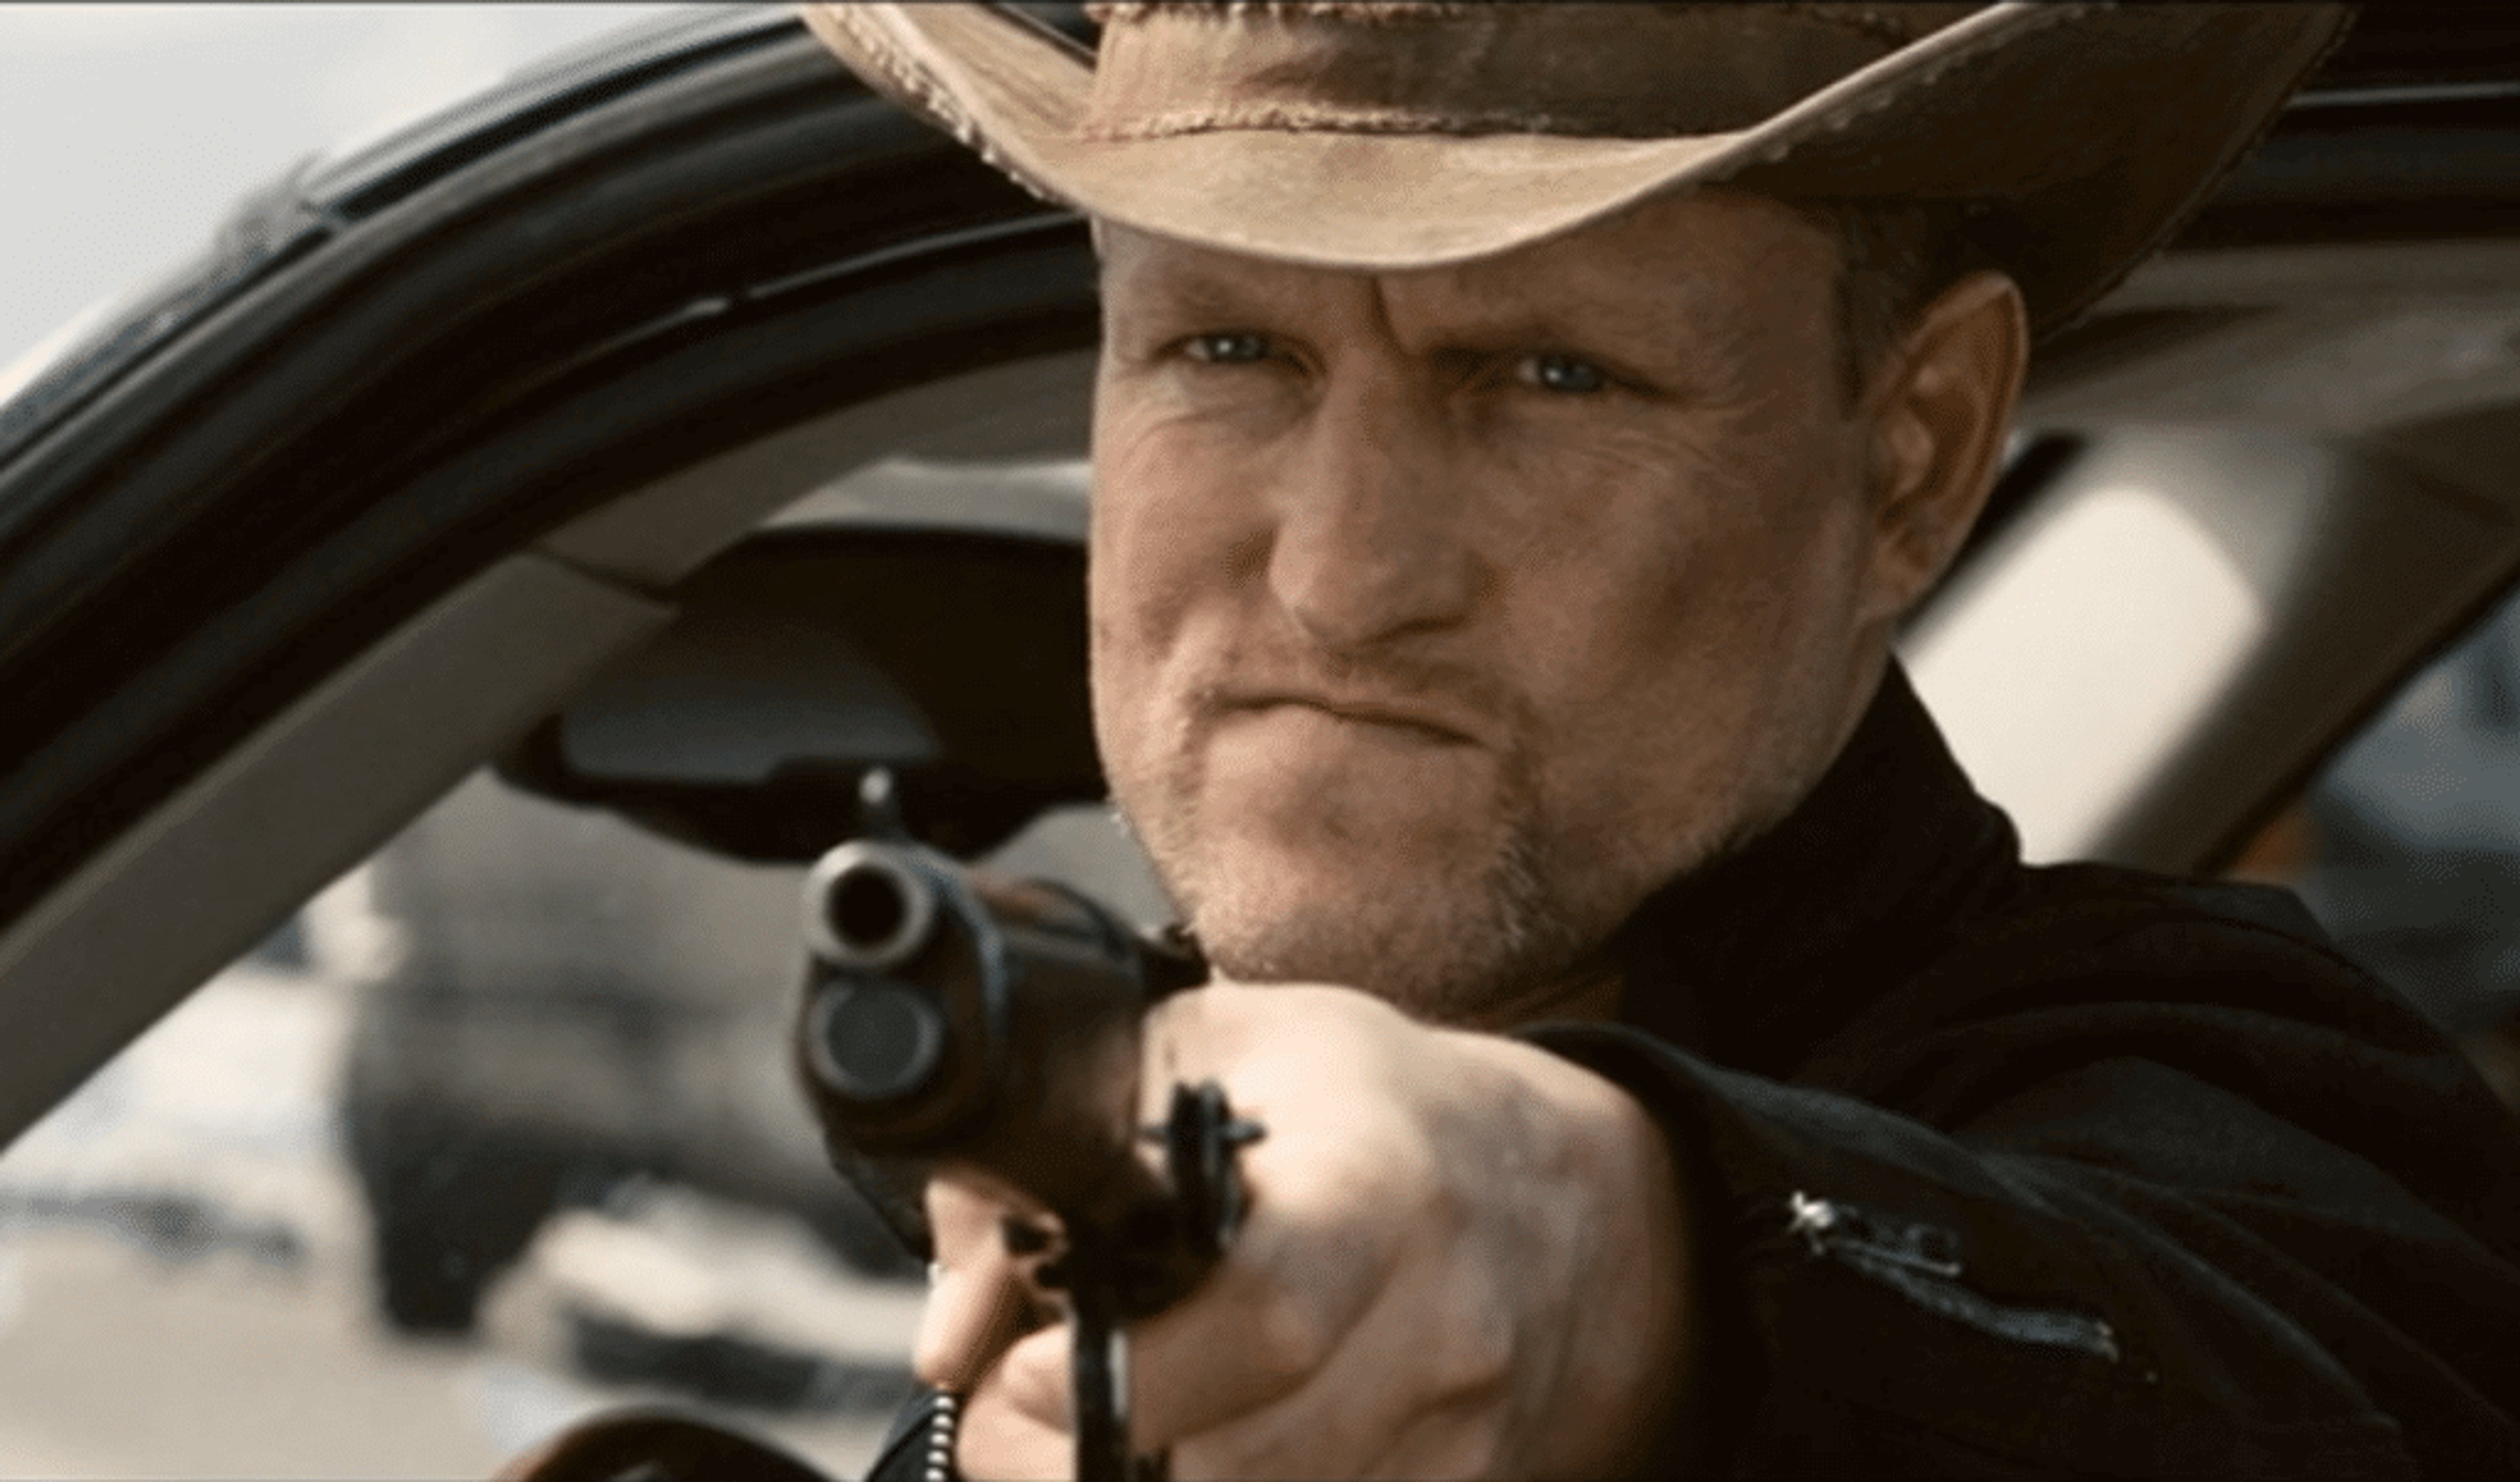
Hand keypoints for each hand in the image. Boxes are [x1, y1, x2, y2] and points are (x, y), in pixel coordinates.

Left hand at [916, 983, 1696, 1479]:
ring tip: (1078, 1438)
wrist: (1555, 1191)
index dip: (1136, 1370)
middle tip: (1006, 1431)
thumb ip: (1055, 1157)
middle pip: (1251, 1463)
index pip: (1274, 1308)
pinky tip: (1177, 1452)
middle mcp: (1441, 1317)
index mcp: (1378, 1179)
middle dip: (1089, 1469)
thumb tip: (958, 1336)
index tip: (1025, 1377)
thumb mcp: (1209, 1054)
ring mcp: (1462, 1429)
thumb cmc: (1362, 1104)